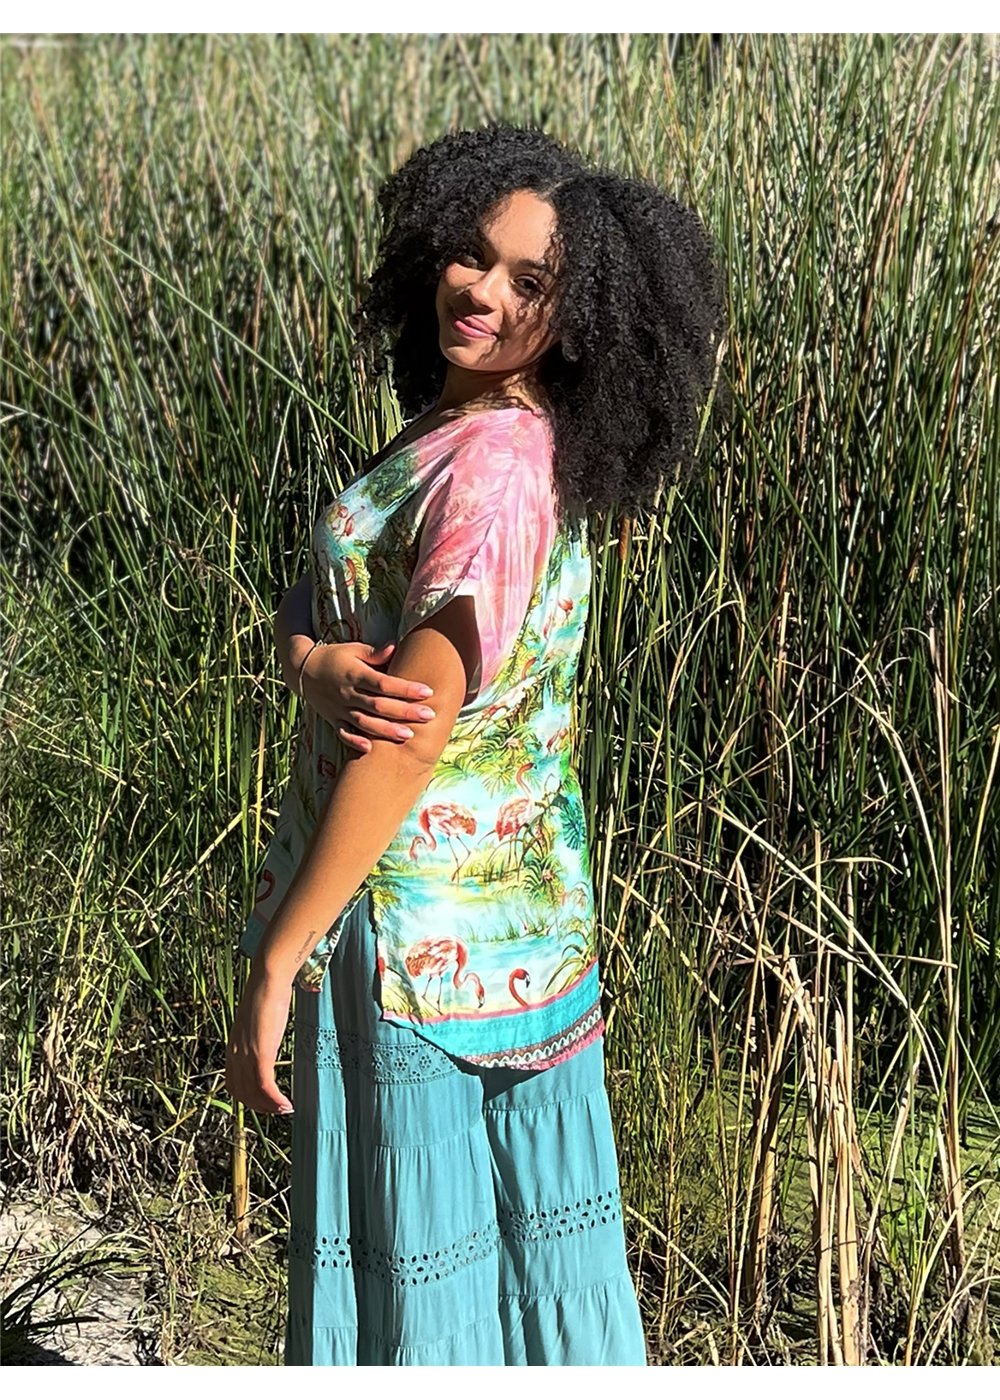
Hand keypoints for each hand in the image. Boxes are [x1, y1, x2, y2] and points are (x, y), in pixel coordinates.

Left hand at [225, 964, 294, 1114]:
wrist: (268, 979)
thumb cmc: (266, 993)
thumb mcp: (258, 1020)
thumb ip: (259, 1033)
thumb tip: (268, 1035)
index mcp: (234, 1047)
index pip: (234, 1084)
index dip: (249, 1098)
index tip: (266, 1101)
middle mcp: (235, 1054)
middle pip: (242, 1093)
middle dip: (260, 1106)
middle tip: (278, 1109)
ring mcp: (246, 1054)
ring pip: (253, 1093)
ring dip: (269, 1107)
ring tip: (285, 1109)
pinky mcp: (260, 1053)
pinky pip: (265, 1086)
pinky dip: (275, 1100)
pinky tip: (287, 1103)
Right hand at [297, 639, 436, 753]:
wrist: (302, 670)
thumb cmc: (334, 657)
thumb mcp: (353, 649)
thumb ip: (374, 652)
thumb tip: (395, 647)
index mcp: (355, 674)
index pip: (384, 683)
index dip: (406, 688)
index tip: (427, 691)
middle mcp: (348, 693)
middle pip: (379, 705)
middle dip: (405, 711)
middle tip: (429, 715)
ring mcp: (340, 708)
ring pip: (364, 722)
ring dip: (386, 730)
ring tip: (408, 735)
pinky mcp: (333, 720)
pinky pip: (344, 733)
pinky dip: (355, 741)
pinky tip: (371, 749)